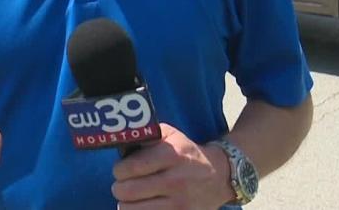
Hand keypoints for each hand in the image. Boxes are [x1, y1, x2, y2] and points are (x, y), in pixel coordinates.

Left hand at [111, 123, 231, 209]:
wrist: (219, 176)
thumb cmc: (186, 153)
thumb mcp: (171, 135)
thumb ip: (147, 136)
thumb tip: (121, 143)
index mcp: (171, 156)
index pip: (131, 167)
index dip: (119, 170)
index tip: (121, 170)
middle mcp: (175, 181)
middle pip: (127, 191)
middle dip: (119, 188)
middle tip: (124, 185)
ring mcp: (179, 204)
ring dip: (127, 204)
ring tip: (132, 198)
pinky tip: (145, 206)